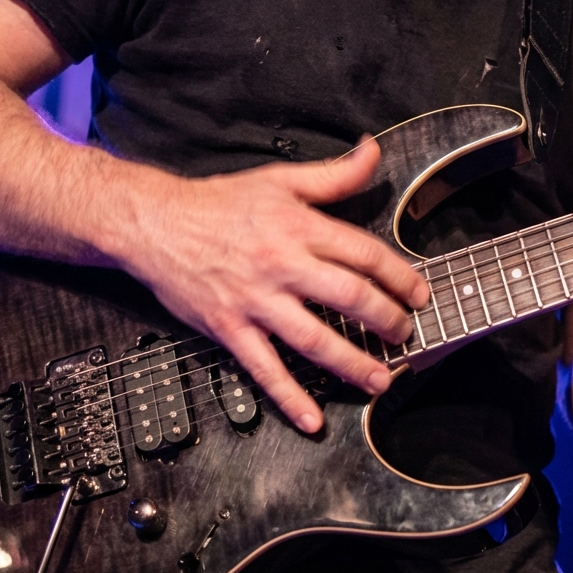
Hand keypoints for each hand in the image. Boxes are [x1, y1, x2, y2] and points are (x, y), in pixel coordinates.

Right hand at [116, 139, 428, 432]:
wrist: (154, 224)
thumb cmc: (219, 203)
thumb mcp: (280, 180)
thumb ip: (334, 175)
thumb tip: (373, 153)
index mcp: (299, 227)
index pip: (364, 254)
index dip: (399, 276)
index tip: (419, 293)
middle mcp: (281, 265)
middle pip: (348, 297)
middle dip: (387, 320)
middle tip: (407, 335)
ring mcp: (255, 301)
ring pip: (314, 339)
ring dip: (353, 363)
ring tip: (381, 379)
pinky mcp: (229, 329)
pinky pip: (264, 369)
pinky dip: (289, 398)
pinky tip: (313, 420)